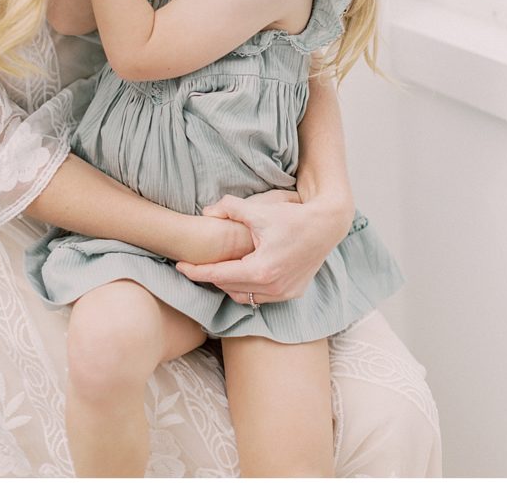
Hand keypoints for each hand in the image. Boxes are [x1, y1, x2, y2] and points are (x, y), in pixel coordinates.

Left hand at [175, 190, 350, 304]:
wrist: (327, 225)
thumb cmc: (293, 217)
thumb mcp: (259, 210)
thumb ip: (230, 208)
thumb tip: (206, 212)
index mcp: (260, 270)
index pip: (218, 275)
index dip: (196, 271)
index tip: (179, 266)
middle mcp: (272, 288)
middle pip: (229, 287)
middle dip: (211, 276)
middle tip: (196, 263)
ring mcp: (283, 294)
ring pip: (244, 295)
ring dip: (229, 284)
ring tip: (218, 269)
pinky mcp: (292, 293)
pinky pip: (261, 296)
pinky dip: (248, 287)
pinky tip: (242, 274)